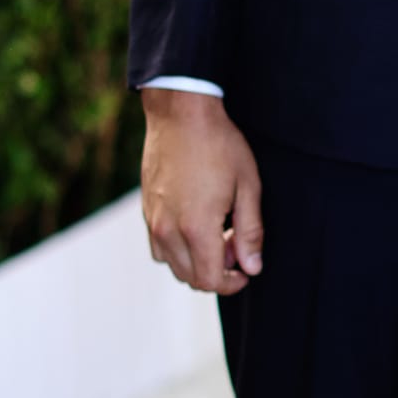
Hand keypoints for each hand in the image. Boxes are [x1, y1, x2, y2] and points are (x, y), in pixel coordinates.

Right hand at [141, 90, 263, 293]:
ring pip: (172, 265)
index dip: (232, 283)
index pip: (210, 281)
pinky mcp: (145, 210)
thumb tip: (252, 267)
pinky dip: (178, 248)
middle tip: (235, 244)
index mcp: (196, 228)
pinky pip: (159, 247)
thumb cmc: (219, 145)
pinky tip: (195, 223)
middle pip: (190, 278)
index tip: (246, 269)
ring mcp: (153, 220)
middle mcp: (168, 230)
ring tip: (217, 233)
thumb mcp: (248, 187)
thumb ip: (250, 232)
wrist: (180, 113)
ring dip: (196, 261)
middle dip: (217, 271)